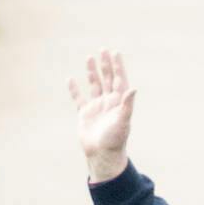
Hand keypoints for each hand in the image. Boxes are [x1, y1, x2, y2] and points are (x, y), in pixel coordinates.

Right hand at [69, 49, 137, 183]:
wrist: (102, 154)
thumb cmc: (115, 139)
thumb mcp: (123, 121)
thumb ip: (127, 104)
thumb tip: (133, 88)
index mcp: (119, 102)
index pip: (119, 79)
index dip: (117, 66)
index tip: (115, 53)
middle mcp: (108, 102)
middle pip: (107, 79)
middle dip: (105, 65)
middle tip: (102, 50)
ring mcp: (96, 107)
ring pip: (94, 85)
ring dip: (91, 72)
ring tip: (89, 58)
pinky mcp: (85, 114)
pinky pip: (79, 99)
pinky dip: (74, 89)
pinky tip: (70, 79)